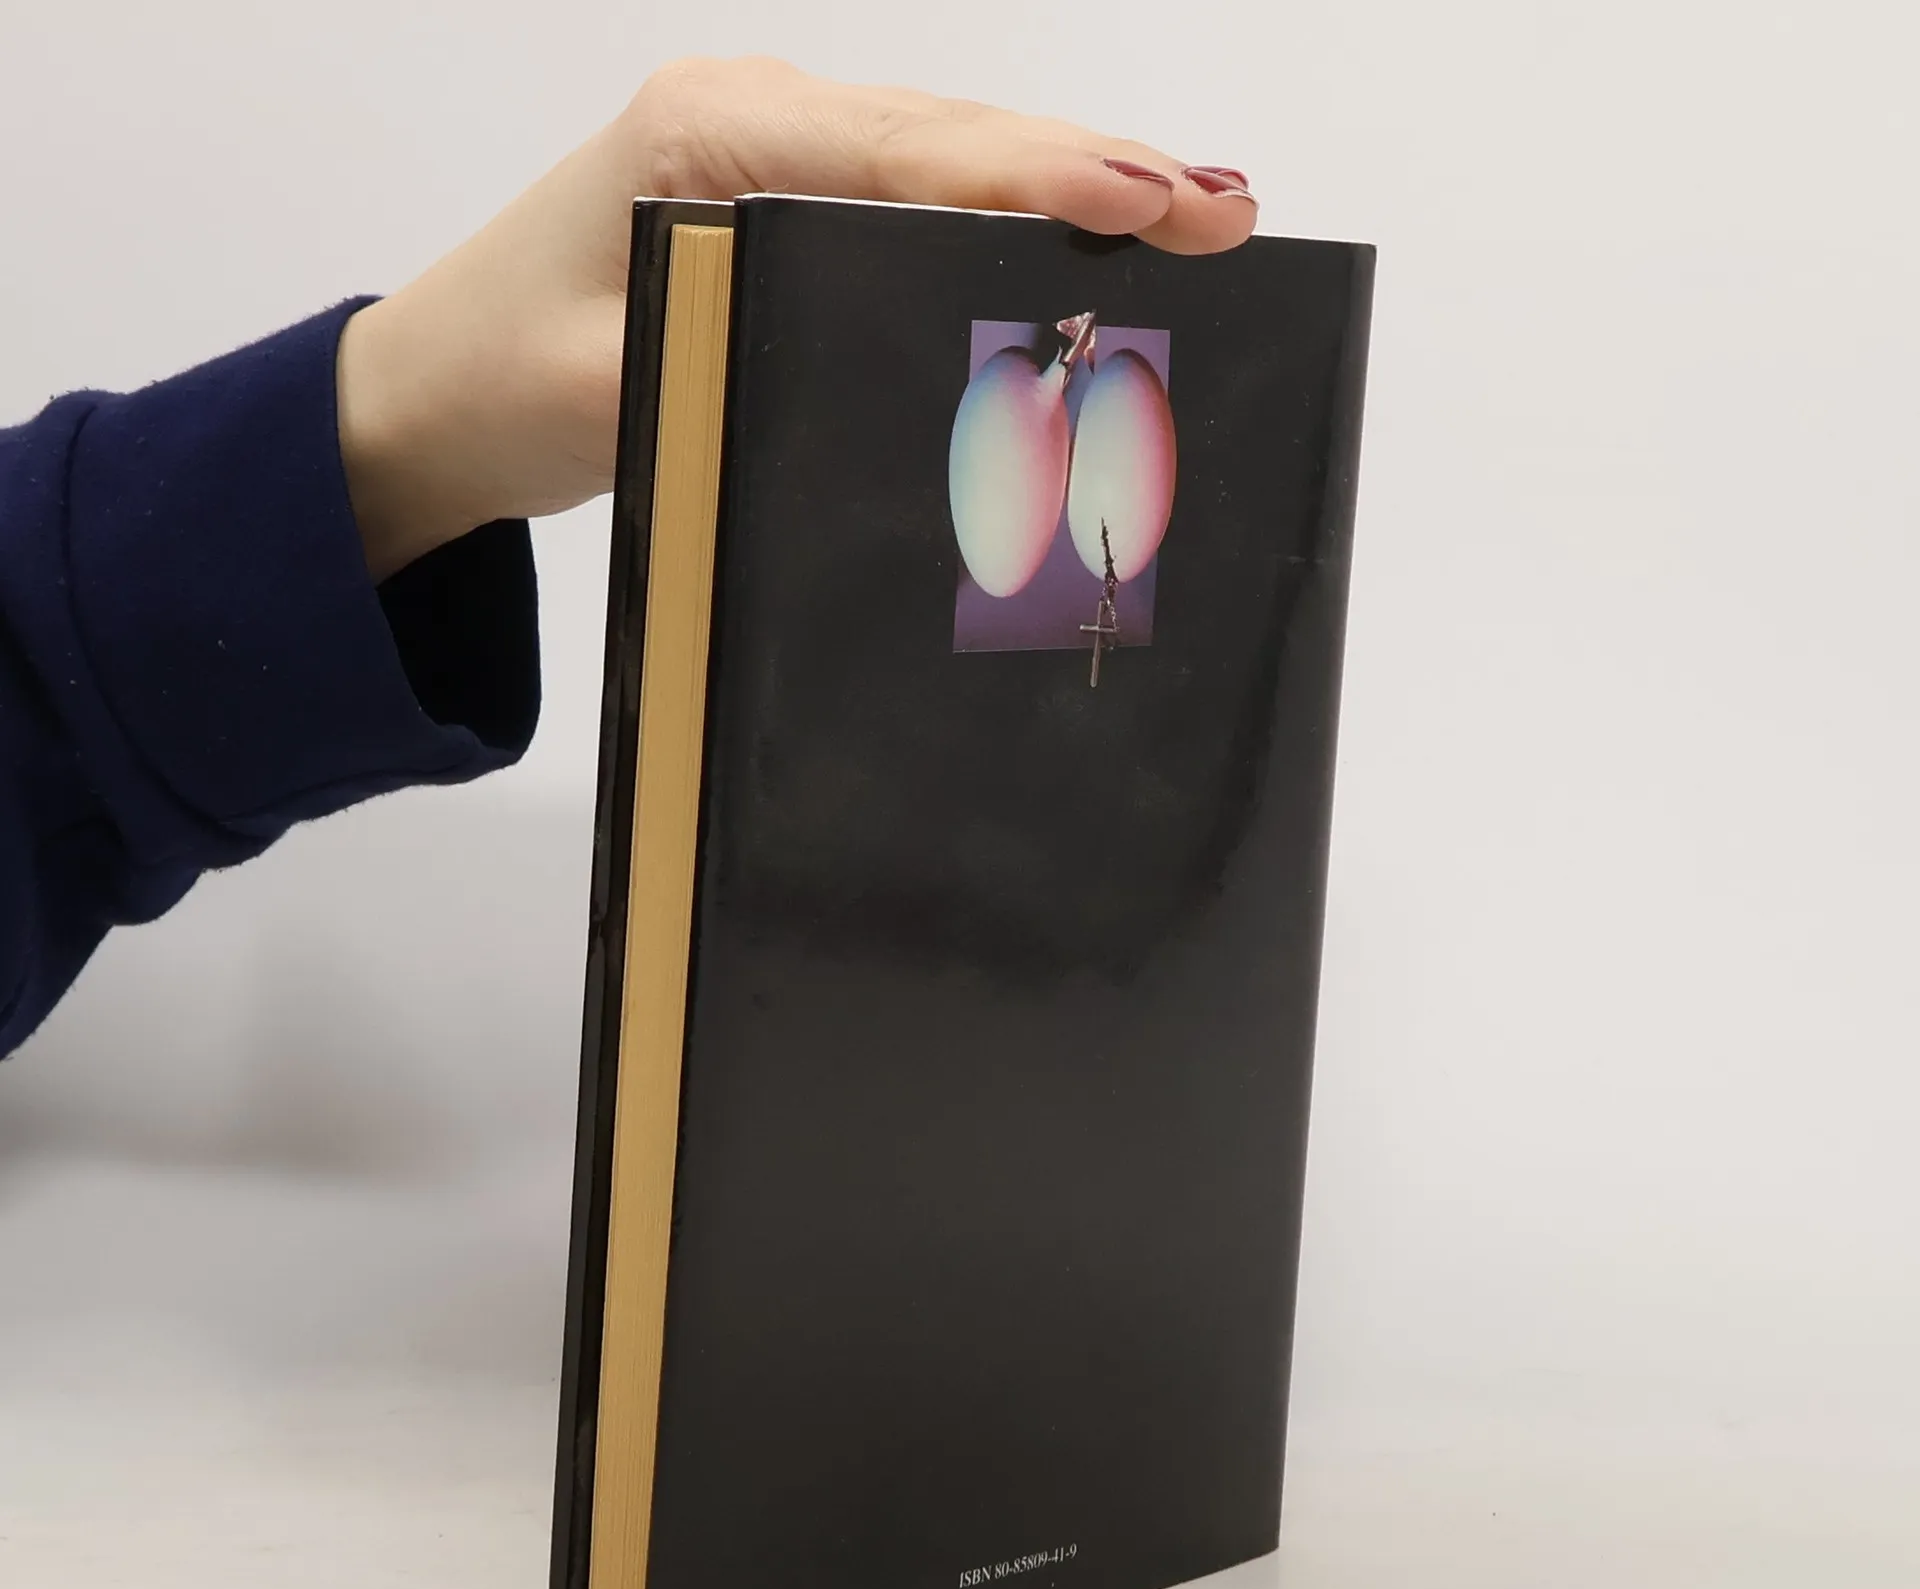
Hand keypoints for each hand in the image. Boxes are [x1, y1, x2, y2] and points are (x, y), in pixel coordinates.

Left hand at [336, 57, 1258, 579]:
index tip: (1154, 197)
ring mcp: (766, 144)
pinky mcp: (773, 190)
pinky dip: (1004, 203)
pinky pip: (913, 183)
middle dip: (1095, 168)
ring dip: (1066, 178)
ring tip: (1193, 210)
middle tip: (1226, 210)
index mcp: (712, 138)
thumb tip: (896, 365)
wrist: (429, 392)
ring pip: (946, 150)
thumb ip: (749, 353)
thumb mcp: (628, 388)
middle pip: (953, 134)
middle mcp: (750, 116)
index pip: (912, 151)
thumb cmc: (510, 384)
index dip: (1043, 175)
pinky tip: (1082, 219)